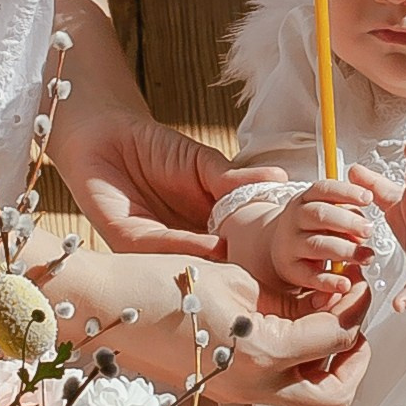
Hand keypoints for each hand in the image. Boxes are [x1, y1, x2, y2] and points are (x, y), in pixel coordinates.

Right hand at [48, 251, 371, 405]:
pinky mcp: (223, 390)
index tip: (360, 283)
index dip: (357, 307)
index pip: (337, 337)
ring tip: (324, 315)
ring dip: (328, 361)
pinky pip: (278, 385)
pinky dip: (296, 361)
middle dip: (356, 358)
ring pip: (309, 397)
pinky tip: (289, 322)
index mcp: (264, 354)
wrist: (101, 308)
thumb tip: (319, 304)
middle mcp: (256, 386)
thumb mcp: (235, 278)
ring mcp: (238, 394)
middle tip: (354, 319)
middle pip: (336, 395)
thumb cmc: (161, 281)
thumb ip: (285, 298)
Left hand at [59, 112, 285, 258]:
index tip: (303, 256)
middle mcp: (183, 247)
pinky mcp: (129, 243)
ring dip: (227, 267)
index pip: (240, 250)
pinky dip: (192, 248)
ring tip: (260, 264)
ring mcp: (157, 250)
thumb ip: (234, 179)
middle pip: (221, 268)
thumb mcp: (203, 164)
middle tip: (292, 272)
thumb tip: (280, 179)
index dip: (269, 255)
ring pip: (196, 265)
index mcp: (206, 231)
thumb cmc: (154, 149)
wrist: (103, 133)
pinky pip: (163, 249)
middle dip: (253, 272)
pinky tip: (219, 245)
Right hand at [270, 180, 376, 296]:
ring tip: (365, 256)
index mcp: (306, 199)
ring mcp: (291, 244)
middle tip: (369, 230)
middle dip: (348, 222)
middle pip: (320, 215)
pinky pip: (310, 276)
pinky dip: (329, 281)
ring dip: (344, 250)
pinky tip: (345, 283)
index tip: (368, 198)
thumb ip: (346, 214)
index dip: (347, 192)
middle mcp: (295, 219)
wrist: (278, 247)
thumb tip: (365, 226)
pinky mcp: (291, 269)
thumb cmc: (312, 227)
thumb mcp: (326, 211)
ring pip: (317, 245)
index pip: (324, 190)